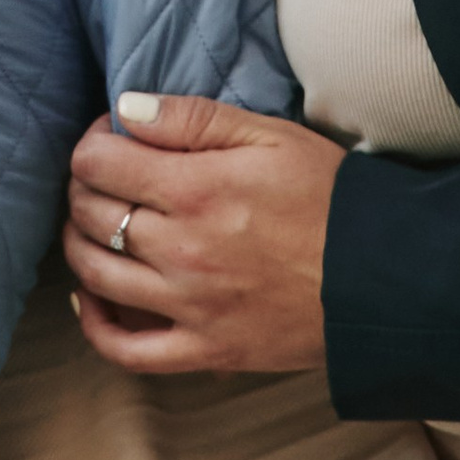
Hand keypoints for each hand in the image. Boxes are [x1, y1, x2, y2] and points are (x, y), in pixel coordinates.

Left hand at [63, 92, 346, 375]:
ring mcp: (190, 307)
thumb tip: (125, 109)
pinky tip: (89, 295)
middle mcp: (182, 251)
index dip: (93, 141)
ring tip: (92, 222)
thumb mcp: (269, 135)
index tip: (112, 136)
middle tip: (104, 174)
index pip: (99, 162)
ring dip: (77, 242)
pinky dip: (94, 324)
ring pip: (95, 274)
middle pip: (91, 213)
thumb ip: (192, 118)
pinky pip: (126, 350)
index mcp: (196, 190)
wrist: (382, 278)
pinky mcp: (206, 350)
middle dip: (83, 184)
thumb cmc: (329, 197)